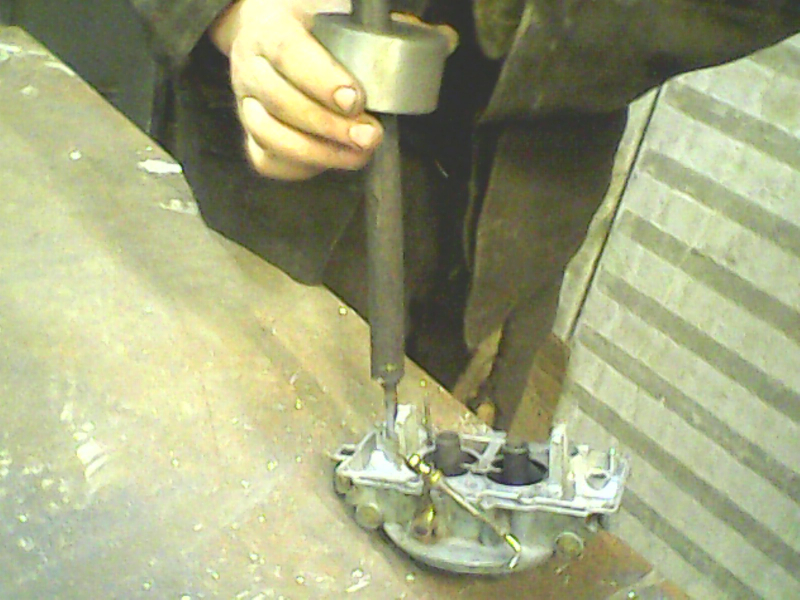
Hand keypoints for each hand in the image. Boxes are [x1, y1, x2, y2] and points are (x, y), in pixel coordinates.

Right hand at [210, 0, 381, 179]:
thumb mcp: (339, 13)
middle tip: (369, 135)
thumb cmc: (315, 27)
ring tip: (358, 154)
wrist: (276, 32)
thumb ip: (377, 28)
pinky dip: (300, 167)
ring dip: (319, 152)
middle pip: (282, 102)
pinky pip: (267, 160)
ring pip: (271, 136)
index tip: (355, 100)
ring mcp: (246, 104)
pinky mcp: (251, 135)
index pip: (288, 53)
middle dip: (330, 126)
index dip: (322, 80)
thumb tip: (439, 36)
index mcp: (270, 29)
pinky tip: (332, 161)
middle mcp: (250, 68)